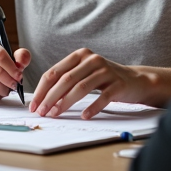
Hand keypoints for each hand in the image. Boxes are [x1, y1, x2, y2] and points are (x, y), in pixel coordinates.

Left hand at [30, 50, 153, 117]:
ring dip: (65, 103)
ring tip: (55, 114)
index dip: (42, 89)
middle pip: (65, 80)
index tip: (34, 104)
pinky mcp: (118, 84)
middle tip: (41, 112)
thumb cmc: (104, 79)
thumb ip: (66, 81)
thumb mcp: (84, 73)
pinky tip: (84, 116)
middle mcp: (92, 60)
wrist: (136, 80)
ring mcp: (106, 71)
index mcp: (80, 55)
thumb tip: (44, 100)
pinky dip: (92, 107)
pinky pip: (102, 97)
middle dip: (50, 97)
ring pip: (81, 88)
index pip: (54, 72)